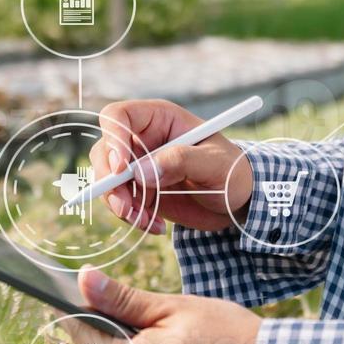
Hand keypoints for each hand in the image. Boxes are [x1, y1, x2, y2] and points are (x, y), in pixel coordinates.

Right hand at [88, 99, 253, 234]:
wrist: (239, 201)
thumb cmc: (232, 171)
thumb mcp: (214, 162)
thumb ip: (179, 161)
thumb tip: (141, 172)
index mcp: (159, 119)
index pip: (118, 117)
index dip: (113, 139)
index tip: (121, 169)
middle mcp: (143, 140)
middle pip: (104, 152)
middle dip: (110, 182)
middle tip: (126, 207)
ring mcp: (139, 166)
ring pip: (108, 181)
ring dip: (120, 204)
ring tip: (146, 220)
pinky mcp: (140, 191)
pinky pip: (121, 203)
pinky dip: (133, 217)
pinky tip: (156, 226)